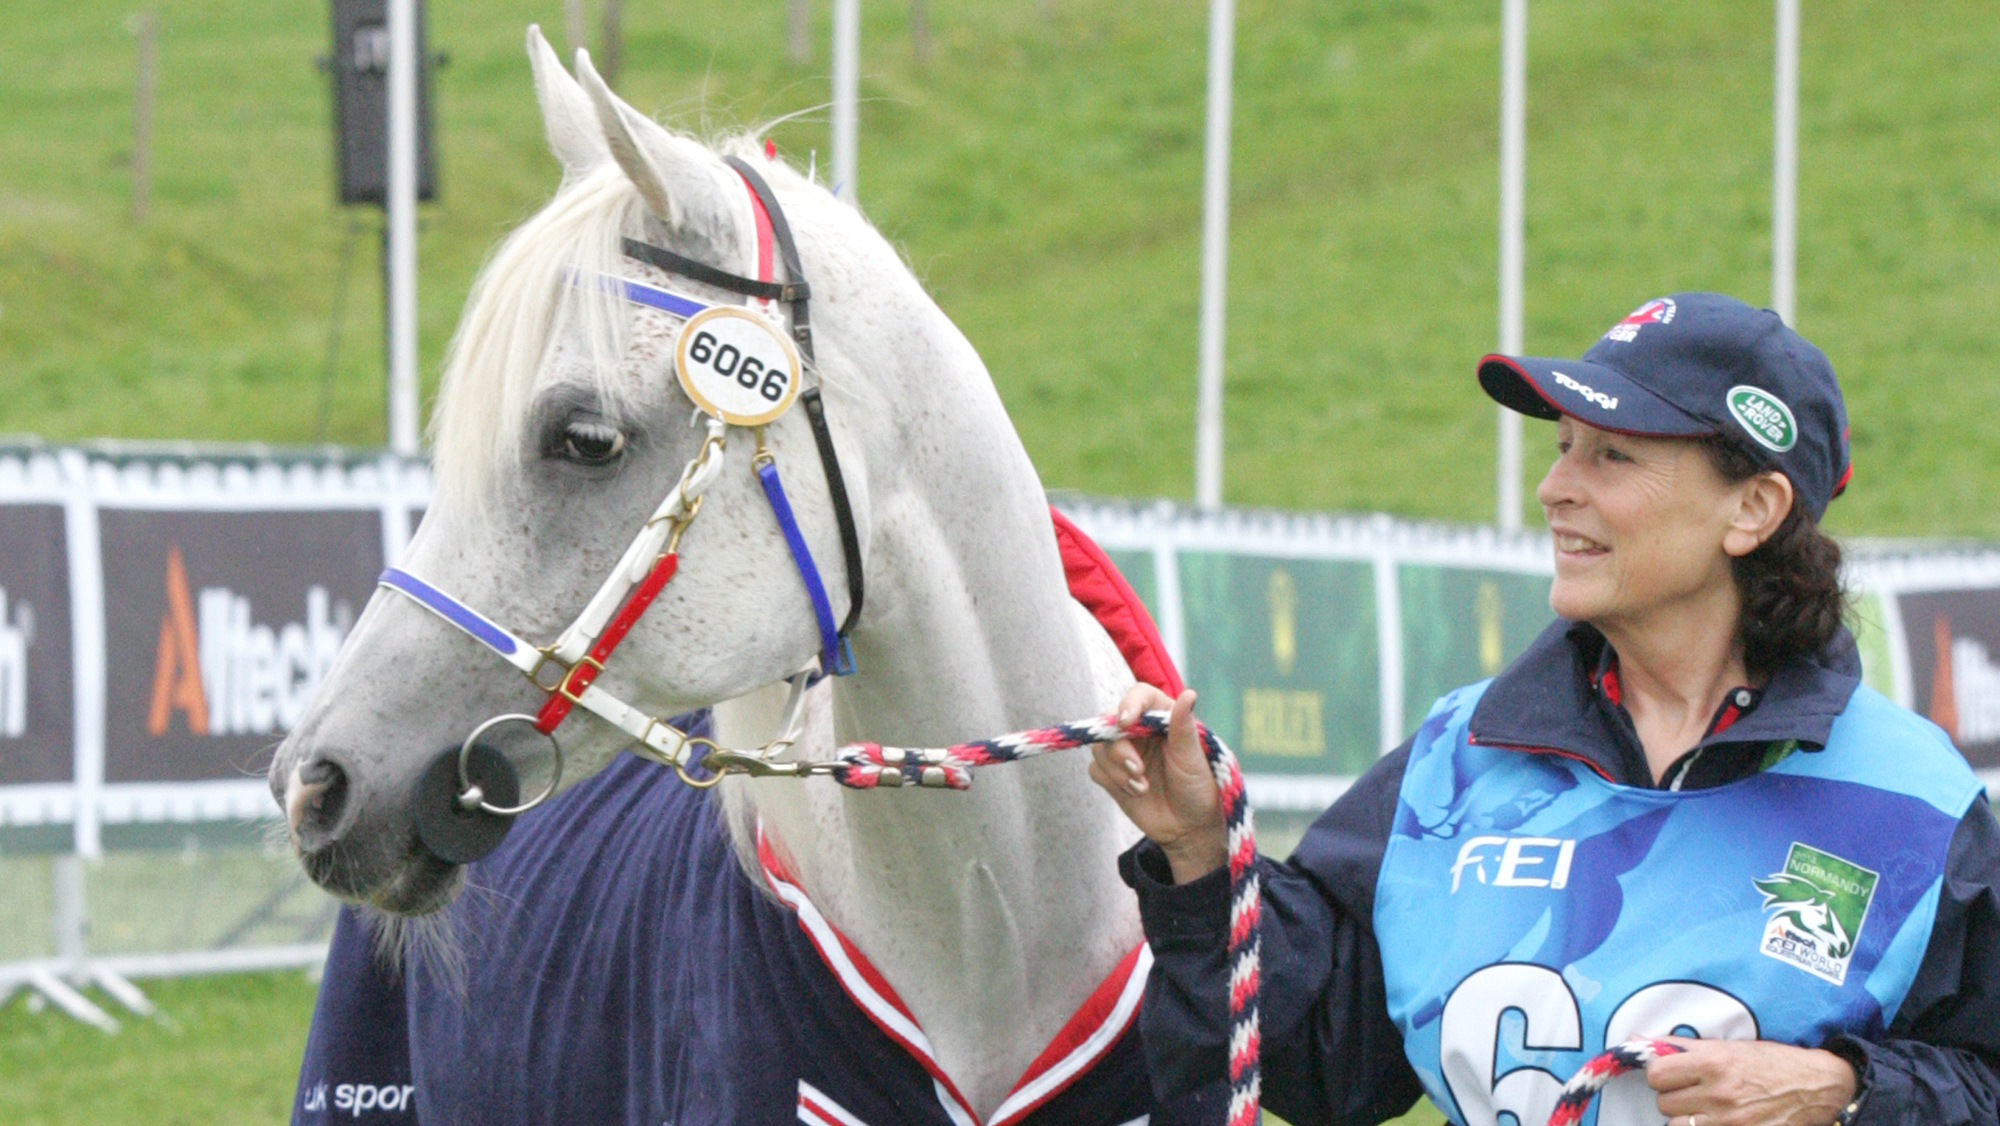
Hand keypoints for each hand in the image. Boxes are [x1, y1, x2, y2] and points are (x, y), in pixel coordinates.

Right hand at [1086, 686, 1227, 882]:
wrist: (1189, 827)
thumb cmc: (1198, 787)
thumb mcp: (1192, 757)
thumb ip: (1183, 726)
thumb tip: (1189, 694)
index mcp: (1162, 718)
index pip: (1140, 696)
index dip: (1129, 705)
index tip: (1126, 722)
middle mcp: (1140, 731)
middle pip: (1111, 722)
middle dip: (1120, 749)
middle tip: (1138, 769)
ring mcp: (1124, 752)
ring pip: (1100, 748)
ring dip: (1117, 770)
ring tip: (1142, 787)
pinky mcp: (1112, 775)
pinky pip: (1096, 769)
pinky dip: (1112, 781)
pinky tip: (1135, 793)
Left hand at [1647, 1036, 1857, 1125]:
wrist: (1816, 1086)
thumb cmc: (1768, 1062)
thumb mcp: (1726, 1046)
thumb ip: (1680, 1046)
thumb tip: (1637, 1039)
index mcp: (1713, 1062)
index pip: (1656, 1074)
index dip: (1661, 1074)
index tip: (1672, 1074)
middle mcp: (1719, 1093)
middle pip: (1664, 1103)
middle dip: (1674, 1096)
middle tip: (1693, 1091)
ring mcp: (1729, 1121)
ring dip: (1684, 1119)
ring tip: (1703, 1109)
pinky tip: (1715, 1121)